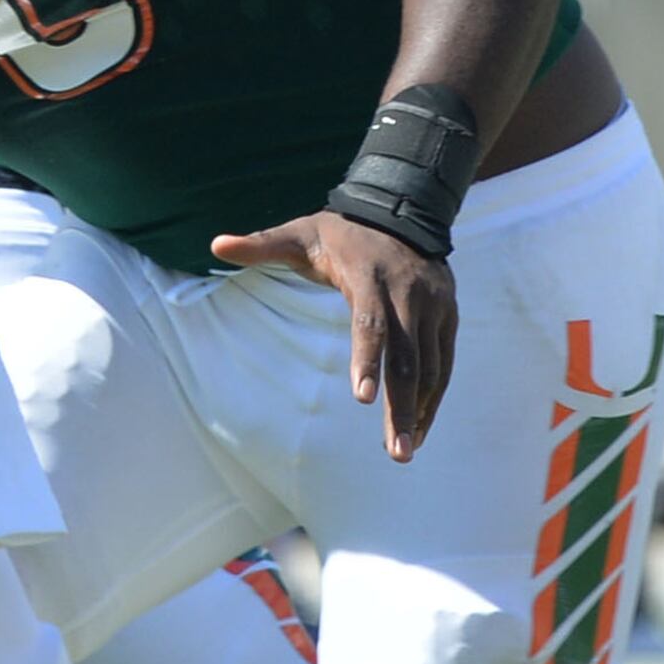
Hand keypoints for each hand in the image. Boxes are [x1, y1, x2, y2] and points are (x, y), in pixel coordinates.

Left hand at [207, 210, 458, 460]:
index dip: (368, 358)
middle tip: (397, 452)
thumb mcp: (299, 232)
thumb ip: (261, 245)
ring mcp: (433, 305)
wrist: (403, 210)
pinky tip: (420, 426)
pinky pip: (443, 361)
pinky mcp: (448, 315)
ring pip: (430, 365)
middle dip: (401, 406)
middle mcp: (407, 292)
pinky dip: (434, 395)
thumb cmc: (340, 231)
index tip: (362, 399)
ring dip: (419, 409)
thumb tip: (215, 245)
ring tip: (405, 450)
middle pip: (407, 356)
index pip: (371, 322)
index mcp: (368, 277)